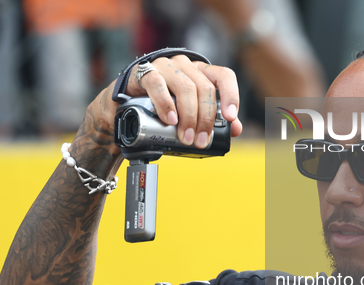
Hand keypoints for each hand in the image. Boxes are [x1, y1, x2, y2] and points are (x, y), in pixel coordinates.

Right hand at [125, 56, 241, 147]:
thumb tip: (236, 129)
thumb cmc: (163, 103)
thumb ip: (213, 118)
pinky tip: (169, 119)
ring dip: (188, 116)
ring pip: (185, 87)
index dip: (231, 95)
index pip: (223, 76)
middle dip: (205, 118)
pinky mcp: (145, 72)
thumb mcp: (190, 110)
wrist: (128, 100)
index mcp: (201, 72)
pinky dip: (165, 104)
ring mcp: (166, 66)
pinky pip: (157, 84)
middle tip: (201, 140)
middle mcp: (186, 65)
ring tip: (186, 137)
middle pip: (204, 88)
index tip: (230, 117)